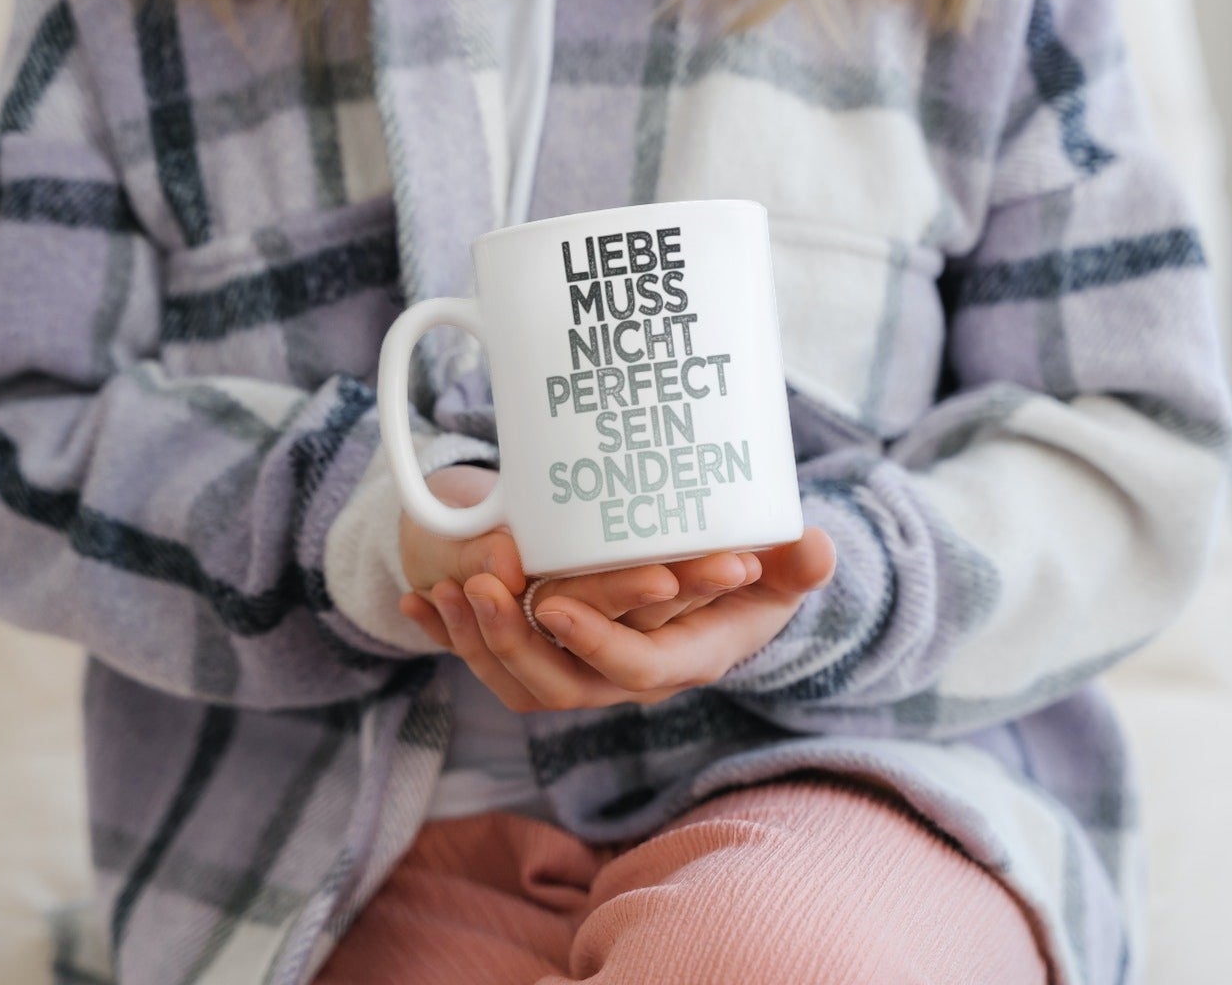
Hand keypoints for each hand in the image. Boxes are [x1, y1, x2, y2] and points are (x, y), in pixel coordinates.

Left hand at [401, 527, 836, 711]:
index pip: (633, 670)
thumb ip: (794, 565)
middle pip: (559, 684)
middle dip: (514, 641)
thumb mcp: (777, 571)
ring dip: (474, 639)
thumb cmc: (751, 580)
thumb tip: (816, 547)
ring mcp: (581, 672)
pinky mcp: (547, 655)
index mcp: (680, 661)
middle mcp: (623, 679)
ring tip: (445, 590)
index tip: (557, 603)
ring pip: (517, 678)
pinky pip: (490, 660)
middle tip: (481, 588)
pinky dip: (449, 635)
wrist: (717, 597)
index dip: (595, 641)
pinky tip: (416, 602)